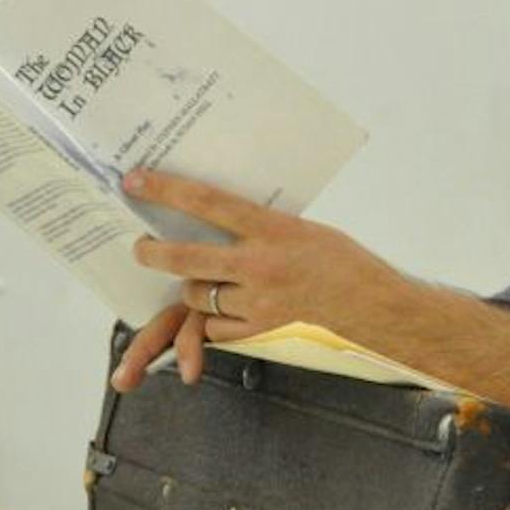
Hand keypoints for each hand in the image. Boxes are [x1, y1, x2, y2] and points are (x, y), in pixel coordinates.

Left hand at [112, 168, 410, 390]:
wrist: (373, 305)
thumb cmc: (341, 261)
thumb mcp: (301, 230)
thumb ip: (261, 228)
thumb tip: (217, 219)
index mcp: (274, 229)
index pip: (207, 203)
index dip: (165, 190)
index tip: (135, 181)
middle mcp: (260, 264)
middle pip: (184, 257)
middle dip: (152, 252)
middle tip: (142, 247)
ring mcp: (258, 300)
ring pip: (197, 295)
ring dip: (193, 289)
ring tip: (203, 283)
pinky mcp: (260, 329)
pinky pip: (215, 327)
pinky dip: (215, 320)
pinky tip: (230, 311)